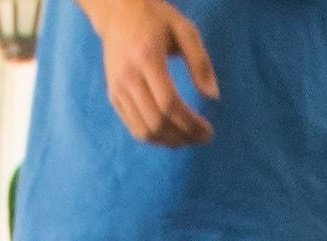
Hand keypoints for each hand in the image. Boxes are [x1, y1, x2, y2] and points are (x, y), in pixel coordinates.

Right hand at [91, 0, 218, 140]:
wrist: (118, 12)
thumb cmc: (155, 18)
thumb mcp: (184, 30)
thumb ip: (200, 62)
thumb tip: (213, 96)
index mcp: (147, 58)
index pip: (168, 103)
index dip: (190, 123)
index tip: (208, 130)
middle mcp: (128, 78)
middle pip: (156, 121)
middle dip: (183, 136)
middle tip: (202, 138)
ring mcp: (117, 89)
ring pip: (143, 130)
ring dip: (169, 142)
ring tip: (188, 139)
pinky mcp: (113, 96)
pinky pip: (133, 127)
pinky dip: (154, 137)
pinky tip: (171, 134)